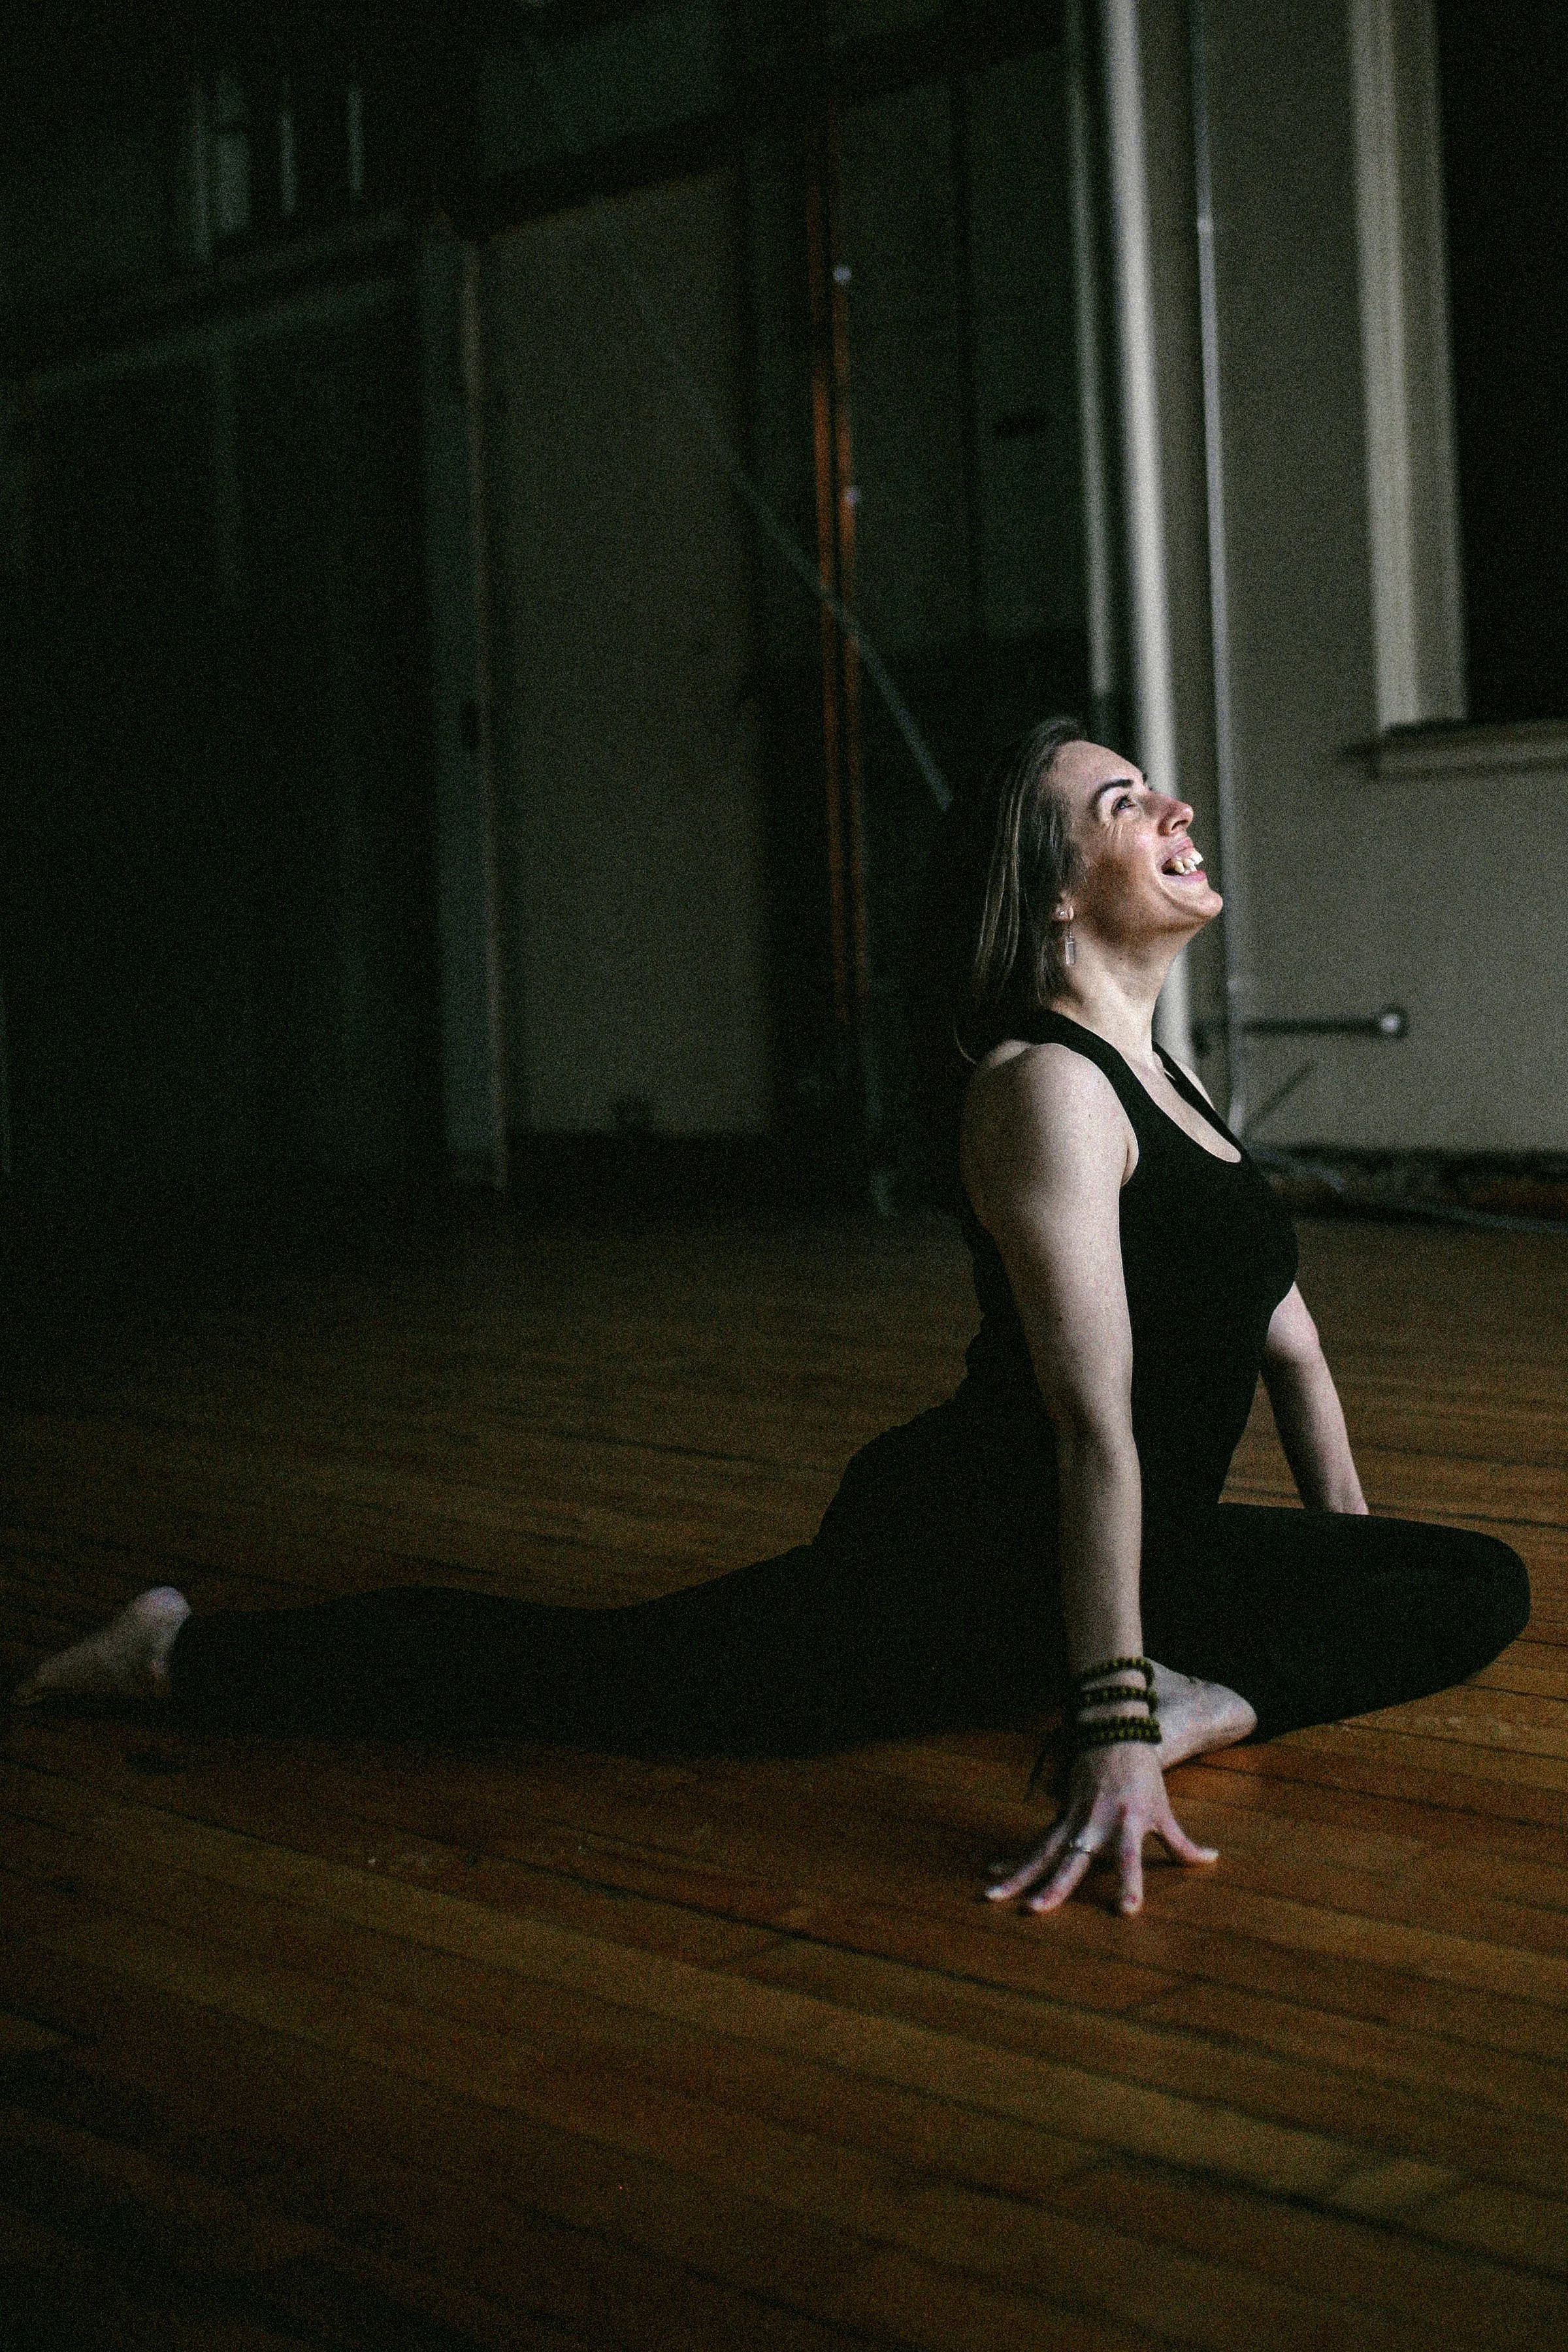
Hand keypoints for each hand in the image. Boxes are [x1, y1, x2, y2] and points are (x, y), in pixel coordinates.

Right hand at [985, 1740, 1217, 1915]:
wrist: (1113, 1732)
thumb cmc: (1143, 1775)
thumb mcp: (1164, 1810)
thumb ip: (1182, 1843)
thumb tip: (1212, 1861)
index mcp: (1127, 1824)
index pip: (1130, 1860)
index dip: (1130, 1884)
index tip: (1126, 1911)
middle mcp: (1096, 1824)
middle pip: (1073, 1860)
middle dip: (1054, 1886)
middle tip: (1035, 1910)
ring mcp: (1072, 1819)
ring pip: (1042, 1852)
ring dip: (1018, 1875)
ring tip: (993, 1897)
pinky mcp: (1059, 1814)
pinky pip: (1036, 1842)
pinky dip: (1015, 1858)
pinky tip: (994, 1873)